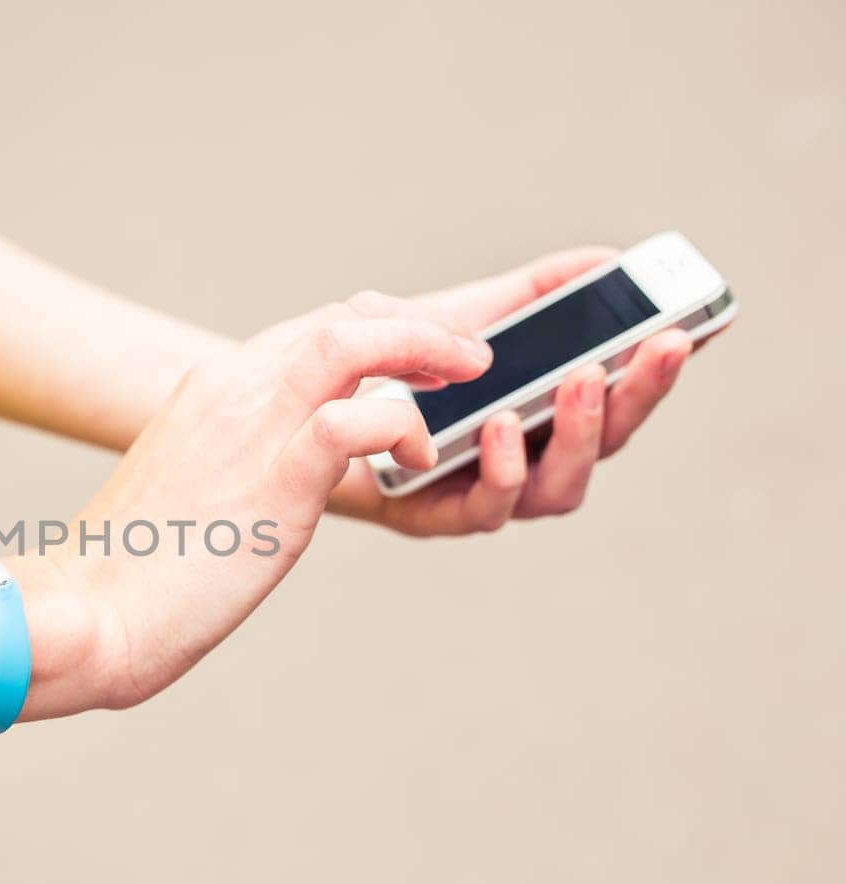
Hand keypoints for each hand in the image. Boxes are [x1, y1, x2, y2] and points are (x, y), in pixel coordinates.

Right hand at [40, 294, 488, 710]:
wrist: (89, 613)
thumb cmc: (132, 569)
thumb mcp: (189, 489)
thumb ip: (234, 462)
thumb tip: (271, 478)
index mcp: (210, 390)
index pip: (311, 327)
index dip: (381, 330)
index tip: (420, 357)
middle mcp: (231, 389)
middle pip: (343, 316)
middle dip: (417, 327)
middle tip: (466, 361)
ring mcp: (251, 429)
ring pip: (354, 339)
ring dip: (424, 346)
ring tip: (469, 376)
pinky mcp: (273, 482)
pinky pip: (355, 419)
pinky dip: (400, 424)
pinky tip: (412, 456)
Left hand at [325, 248, 698, 535]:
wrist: (299, 407)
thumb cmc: (385, 367)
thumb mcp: (459, 315)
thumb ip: (532, 291)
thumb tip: (605, 261)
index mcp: (542, 417)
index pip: (620, 399)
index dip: (658, 370)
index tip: (690, 327)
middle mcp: (524, 462)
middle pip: (606, 444)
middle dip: (639, 395)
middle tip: (659, 346)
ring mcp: (482, 494)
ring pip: (558, 489)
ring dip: (578, 434)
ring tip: (581, 381)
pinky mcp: (432, 516)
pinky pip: (482, 510)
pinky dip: (502, 471)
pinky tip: (501, 428)